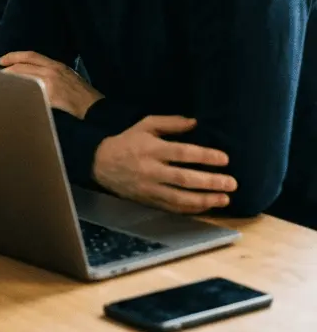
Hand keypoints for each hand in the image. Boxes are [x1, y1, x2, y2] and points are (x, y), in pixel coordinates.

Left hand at [0, 51, 102, 117]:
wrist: (97, 111)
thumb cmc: (85, 98)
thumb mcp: (70, 79)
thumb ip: (53, 76)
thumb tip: (36, 78)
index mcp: (58, 66)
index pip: (32, 56)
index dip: (15, 56)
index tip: (2, 60)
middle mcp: (52, 71)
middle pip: (23, 66)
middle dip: (8, 71)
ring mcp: (50, 84)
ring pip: (23, 78)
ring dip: (10, 82)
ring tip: (2, 86)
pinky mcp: (49, 96)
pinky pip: (30, 92)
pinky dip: (20, 94)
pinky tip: (13, 98)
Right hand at [93, 116, 235, 213]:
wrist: (100, 163)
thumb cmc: (127, 141)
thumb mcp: (145, 125)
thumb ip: (170, 122)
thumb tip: (195, 122)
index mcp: (151, 149)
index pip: (182, 153)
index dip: (205, 156)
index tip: (224, 159)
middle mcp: (151, 170)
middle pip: (184, 178)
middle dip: (210, 182)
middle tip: (232, 183)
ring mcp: (149, 188)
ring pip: (180, 197)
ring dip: (205, 200)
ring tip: (225, 199)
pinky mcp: (148, 200)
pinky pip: (173, 207)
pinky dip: (191, 209)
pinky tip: (207, 206)